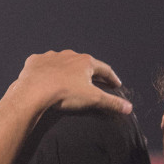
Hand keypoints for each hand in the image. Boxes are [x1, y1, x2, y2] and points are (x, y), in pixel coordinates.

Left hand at [12, 51, 132, 114]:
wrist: (34, 91)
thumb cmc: (65, 93)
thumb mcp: (92, 99)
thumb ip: (111, 103)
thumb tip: (129, 108)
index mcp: (86, 62)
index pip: (105, 69)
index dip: (112, 78)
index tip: (116, 85)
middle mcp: (70, 55)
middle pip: (84, 64)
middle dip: (90, 73)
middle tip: (95, 82)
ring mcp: (51, 56)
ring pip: (63, 62)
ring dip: (68, 69)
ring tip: (69, 79)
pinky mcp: (36, 61)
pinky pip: (44, 64)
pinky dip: (47, 70)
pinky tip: (47, 77)